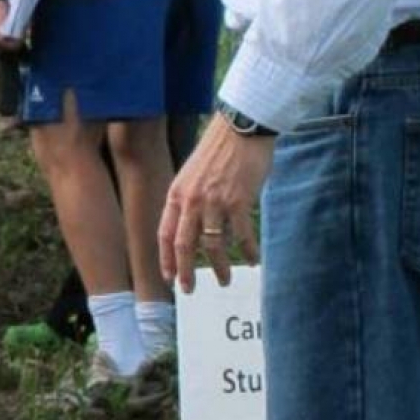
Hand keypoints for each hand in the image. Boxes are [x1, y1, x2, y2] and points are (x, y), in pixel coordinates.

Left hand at [158, 113, 275, 290]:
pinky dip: (248, 251)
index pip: (165, 232)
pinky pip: (242, 235)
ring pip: (213, 245)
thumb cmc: (219, 151)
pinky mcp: (239, 201)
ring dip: (218, 267)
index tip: (168, 277)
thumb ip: (190, 200)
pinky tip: (253, 261)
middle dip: (185, 271)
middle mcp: (192, 200)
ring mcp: (215, 201)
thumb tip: (197, 228)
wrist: (240, 129)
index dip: (165, 257)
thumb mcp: (193, 174)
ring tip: (224, 281)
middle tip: (188, 289)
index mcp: (177, 193)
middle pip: (184, 244)